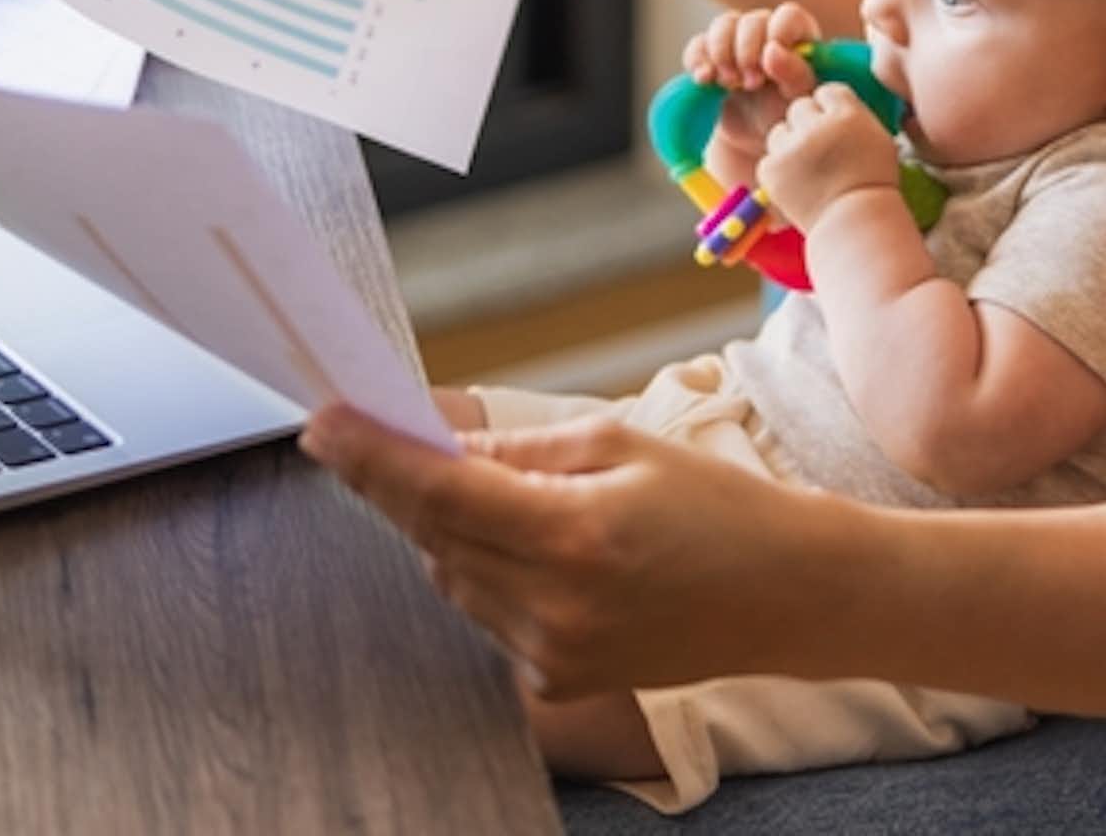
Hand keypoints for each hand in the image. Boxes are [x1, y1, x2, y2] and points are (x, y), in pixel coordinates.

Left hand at [299, 405, 856, 697]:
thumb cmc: (713, 504)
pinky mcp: (555, 682)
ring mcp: (551, 655)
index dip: (372, 457)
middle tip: (376, 433)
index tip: (321, 422)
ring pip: (452, 577)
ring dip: (450, 527)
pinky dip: (487, 569)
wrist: (783, 595)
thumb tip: (442, 439)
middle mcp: (552, 606)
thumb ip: (522, 447)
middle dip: (402, 484)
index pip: (440, 492)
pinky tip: (536, 545)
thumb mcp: (620, 444)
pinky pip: (486, 613)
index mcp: (571, 533)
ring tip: (503, 492)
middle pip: (434, 536)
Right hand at [682, 2, 819, 172]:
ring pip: (722, 25)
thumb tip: (772, 50)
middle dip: (746, 52)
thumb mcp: (799, 97)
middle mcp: (766, 31)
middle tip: (752, 84)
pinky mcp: (710, 56)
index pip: (788, 16)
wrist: (755, 138)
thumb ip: (795, 73)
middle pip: (750, 21)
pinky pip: (697, 45)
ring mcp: (736, 40)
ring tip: (729, 84)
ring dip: (722, 54)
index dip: (778, 34)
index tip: (770, 64)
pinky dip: (697, 60)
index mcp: (797, 36)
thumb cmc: (787, 113)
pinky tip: (704, 80)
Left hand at [760, 82, 900, 229]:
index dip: (831, 111)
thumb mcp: (878, 138)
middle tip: (821, 152)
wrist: (855, 225)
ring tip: (809, 171)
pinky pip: (770, 158)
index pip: (827, 92)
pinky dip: (779, 171)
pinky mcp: (771, 169)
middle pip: (799, 107)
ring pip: (780, 131)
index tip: (838, 130)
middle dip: (807, 125)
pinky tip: (798, 185)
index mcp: (847, 114)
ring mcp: (791, 148)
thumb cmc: (872, 183)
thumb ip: (852, 114)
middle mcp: (816, 126)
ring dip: (789, 145)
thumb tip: (830, 102)